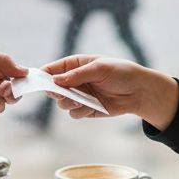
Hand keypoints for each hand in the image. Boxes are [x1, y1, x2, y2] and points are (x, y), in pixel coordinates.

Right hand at [41, 55, 178, 129]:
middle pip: (53, 89)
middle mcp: (74, 81)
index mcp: (74, 65)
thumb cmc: (121, 73)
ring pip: (62, 103)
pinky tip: (93, 107)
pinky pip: (74, 113)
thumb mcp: (99, 68)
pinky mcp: (86, 109)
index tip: (39, 82)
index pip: (52, 70)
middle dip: (56, 92)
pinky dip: (81, 111)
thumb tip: (55, 81)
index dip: (43, 76)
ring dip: (70, 103)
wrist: (139, 91)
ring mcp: (79, 95)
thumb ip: (77, 75)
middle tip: (63, 93)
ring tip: (83, 100)